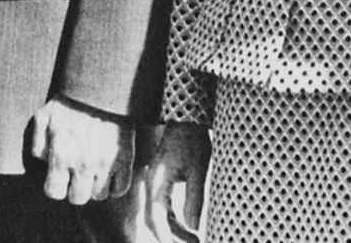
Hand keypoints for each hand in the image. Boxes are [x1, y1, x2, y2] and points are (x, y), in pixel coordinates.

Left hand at [28, 96, 131, 206]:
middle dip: (74, 188)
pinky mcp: (125, 160)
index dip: (55, 186)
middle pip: (78, 199)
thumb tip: (42, 166)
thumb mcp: (43, 118)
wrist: (102, 87)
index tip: (58, 178)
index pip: (54, 192)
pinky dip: (115, 185)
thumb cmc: (69, 102)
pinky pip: (121, 189)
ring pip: (99, 195)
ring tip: (92, 171)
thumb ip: (37, 146)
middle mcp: (83, 164)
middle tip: (76, 175)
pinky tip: (109, 173)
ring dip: (94, 186)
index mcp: (61, 155)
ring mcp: (106, 164)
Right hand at [136, 123, 207, 240]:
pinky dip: (176, 219)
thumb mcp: (198, 171)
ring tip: (195, 239)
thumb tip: (193, 227)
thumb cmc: (192, 141)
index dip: (166, 239)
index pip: (155, 220)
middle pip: (157, 220)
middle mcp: (152, 185)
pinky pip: (165, 207)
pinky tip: (189, 226)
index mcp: (156, 183)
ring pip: (161, 215)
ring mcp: (156, 183)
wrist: (186, 119)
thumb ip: (194, 200)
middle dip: (173, 237)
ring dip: (176, 229)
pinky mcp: (163, 181)